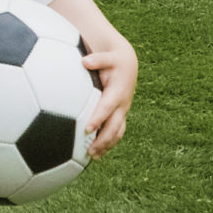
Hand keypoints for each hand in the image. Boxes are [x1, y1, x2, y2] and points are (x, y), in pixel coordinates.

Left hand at [82, 35, 136, 155]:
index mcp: (118, 92)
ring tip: (93, 157)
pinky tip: (96, 152)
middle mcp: (122, 104)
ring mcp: (122, 111)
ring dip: (106, 145)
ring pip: (117, 132)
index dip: (98, 119)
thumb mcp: (107, 56)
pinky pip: (116, 131)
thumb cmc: (113, 59)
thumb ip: (97, 59)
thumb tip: (85, 61)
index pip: (107, 108)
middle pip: (114, 126)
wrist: (127, 63)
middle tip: (89, 151)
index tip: (87, 129)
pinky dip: (108, 142)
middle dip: (103, 140)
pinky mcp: (120, 114)